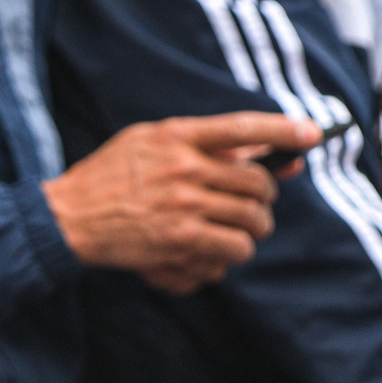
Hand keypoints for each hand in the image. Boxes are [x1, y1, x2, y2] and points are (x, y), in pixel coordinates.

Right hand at [45, 113, 319, 293]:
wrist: (68, 218)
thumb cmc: (108, 177)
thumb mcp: (148, 143)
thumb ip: (202, 144)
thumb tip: (261, 154)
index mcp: (177, 135)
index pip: (243, 127)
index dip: (283, 129)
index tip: (313, 134)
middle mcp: (185, 167)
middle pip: (258, 184)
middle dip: (264, 200)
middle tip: (254, 207)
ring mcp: (184, 205)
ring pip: (253, 221)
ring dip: (252, 230)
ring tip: (236, 232)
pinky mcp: (180, 240)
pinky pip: (234, 250)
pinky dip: (233, 255)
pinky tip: (215, 252)